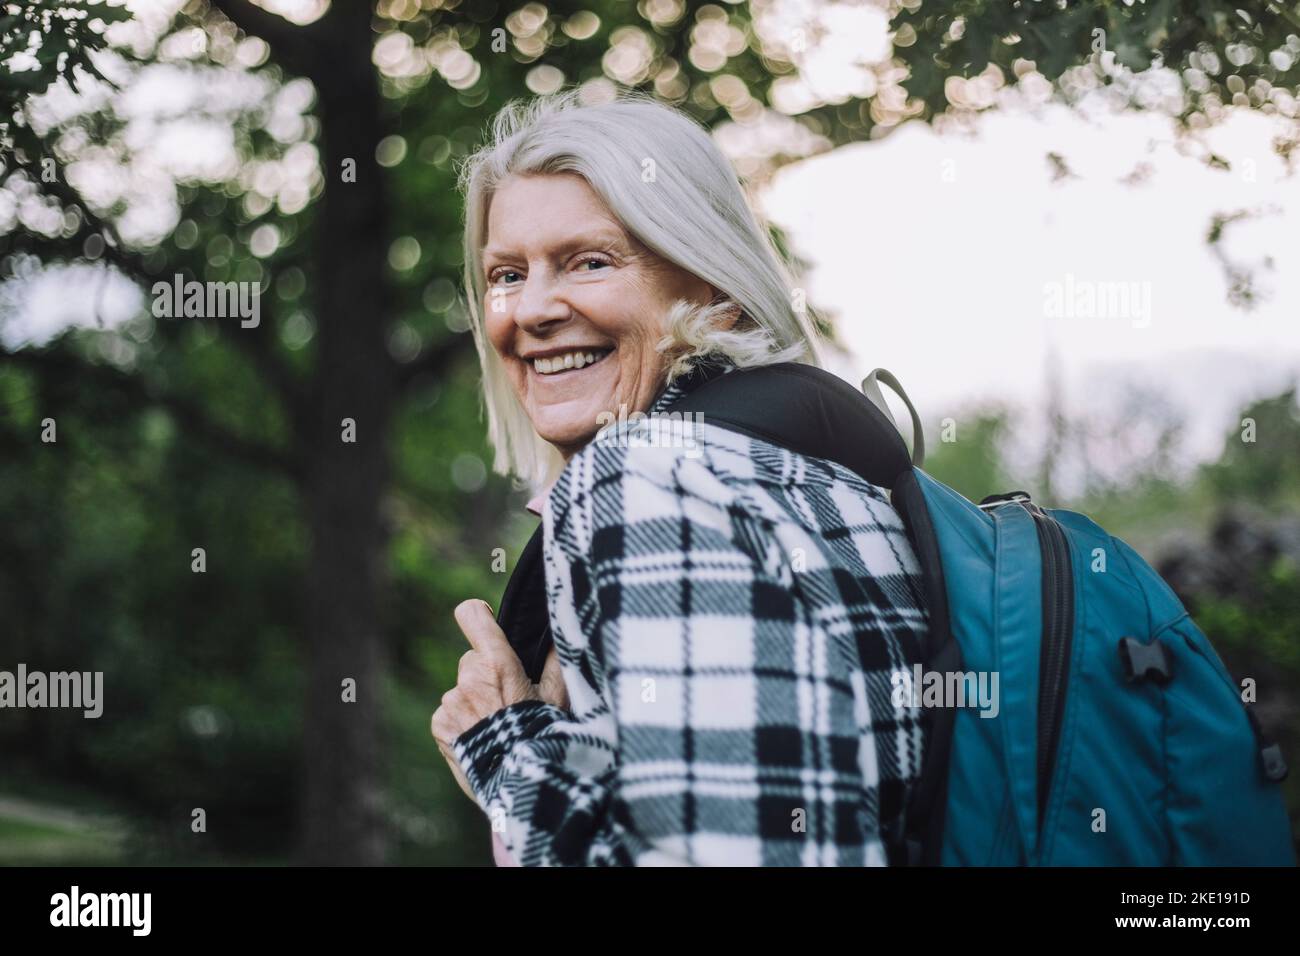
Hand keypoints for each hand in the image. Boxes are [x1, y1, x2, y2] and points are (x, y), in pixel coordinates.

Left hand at [431, 599, 568, 803]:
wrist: (520, 784)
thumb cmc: (545, 736)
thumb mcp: (560, 697)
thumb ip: (557, 660)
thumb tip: (558, 634)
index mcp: (497, 663)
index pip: (472, 616)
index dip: (478, 615)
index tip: (484, 620)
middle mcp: (468, 678)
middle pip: (473, 660)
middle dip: (487, 675)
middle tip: (509, 702)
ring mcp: (450, 703)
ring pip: (462, 689)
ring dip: (475, 702)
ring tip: (498, 729)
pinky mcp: (438, 725)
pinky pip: (449, 713)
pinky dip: (462, 723)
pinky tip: (482, 739)